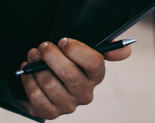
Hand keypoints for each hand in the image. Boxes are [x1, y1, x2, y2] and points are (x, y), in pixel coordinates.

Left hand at [18, 37, 132, 118]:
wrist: (49, 86)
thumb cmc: (68, 64)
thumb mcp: (85, 53)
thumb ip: (106, 48)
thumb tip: (127, 50)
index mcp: (96, 76)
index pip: (94, 62)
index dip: (76, 49)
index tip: (63, 41)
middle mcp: (84, 93)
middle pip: (70, 74)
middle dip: (51, 56)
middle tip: (42, 46)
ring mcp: (68, 105)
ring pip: (50, 84)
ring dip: (36, 67)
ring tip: (33, 57)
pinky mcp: (51, 113)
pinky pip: (36, 96)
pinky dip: (28, 80)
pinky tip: (28, 72)